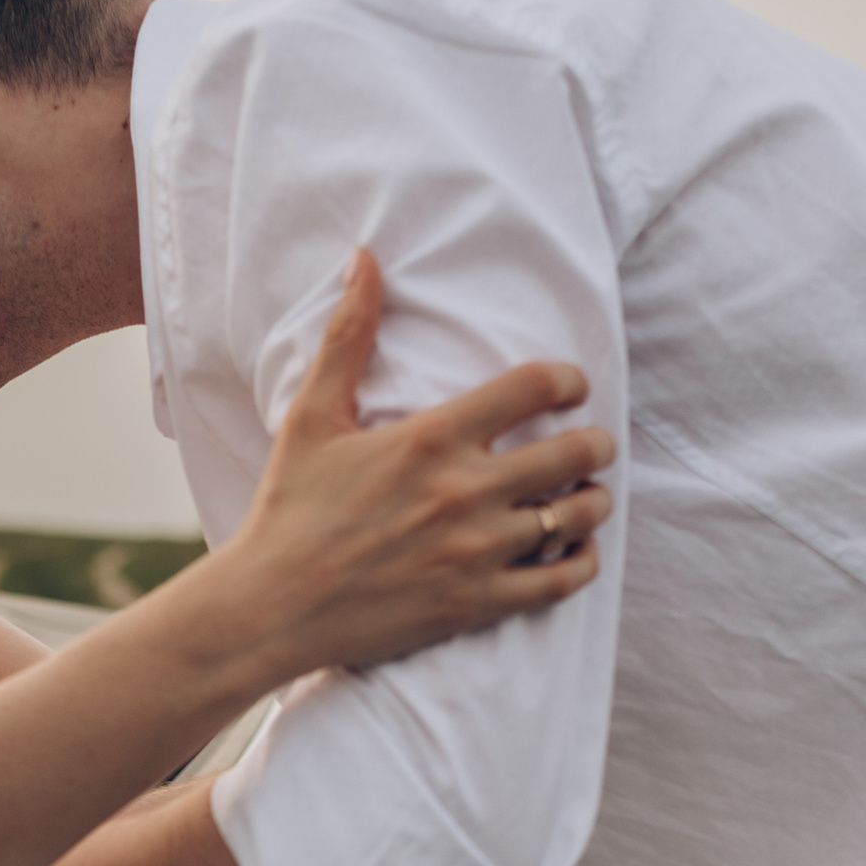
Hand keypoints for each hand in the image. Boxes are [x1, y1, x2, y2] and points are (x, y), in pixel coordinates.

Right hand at [227, 249, 613, 671]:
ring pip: (580, 515)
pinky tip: (571, 551)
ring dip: (593, 502)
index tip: (570, 389)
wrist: (270, 607)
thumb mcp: (312, 416)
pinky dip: (580, 562)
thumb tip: (364, 259)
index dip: (570, 380)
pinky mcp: (477, 603)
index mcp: (431, 437)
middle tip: (587, 446)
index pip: (537, 386)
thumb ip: (349, 336)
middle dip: (595, 444)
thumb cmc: (289, 510)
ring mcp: (475, 551)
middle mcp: (463, 491)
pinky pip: (563, 580)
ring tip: (583, 498)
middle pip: (579, 451)